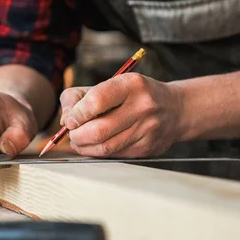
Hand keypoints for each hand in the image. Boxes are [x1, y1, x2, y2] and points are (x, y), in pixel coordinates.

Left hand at [60, 73, 183, 157]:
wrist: (175, 109)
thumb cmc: (134, 95)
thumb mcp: (110, 84)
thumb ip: (80, 97)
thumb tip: (64, 121)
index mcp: (131, 85)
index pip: (97, 100)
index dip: (77, 113)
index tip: (70, 119)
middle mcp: (143, 107)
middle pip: (99, 130)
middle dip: (76, 135)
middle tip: (71, 134)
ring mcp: (147, 130)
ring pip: (105, 147)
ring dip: (84, 147)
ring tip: (78, 141)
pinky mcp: (148, 148)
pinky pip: (114, 155)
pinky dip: (98, 153)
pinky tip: (94, 146)